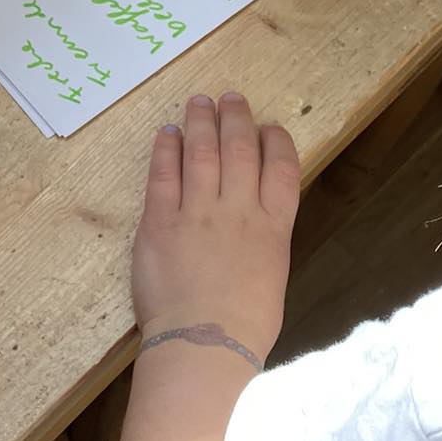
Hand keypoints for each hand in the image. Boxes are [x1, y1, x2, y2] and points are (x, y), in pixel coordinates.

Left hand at [131, 93, 299, 360]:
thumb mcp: (272, 276)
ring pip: (201, 153)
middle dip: (236, 118)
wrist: (204, 342)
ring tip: (199, 101)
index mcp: (274, 227)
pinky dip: (166, 149)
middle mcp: (239, 210)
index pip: (281, 168)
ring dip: (201, 122)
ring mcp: (198, 212)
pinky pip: (163, 174)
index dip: (276, 141)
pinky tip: (167, 133)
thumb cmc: (245, 325)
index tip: (269, 125)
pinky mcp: (160, 220)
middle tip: (230, 97)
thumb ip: (264, 242)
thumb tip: (254, 224)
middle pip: (240, 150)